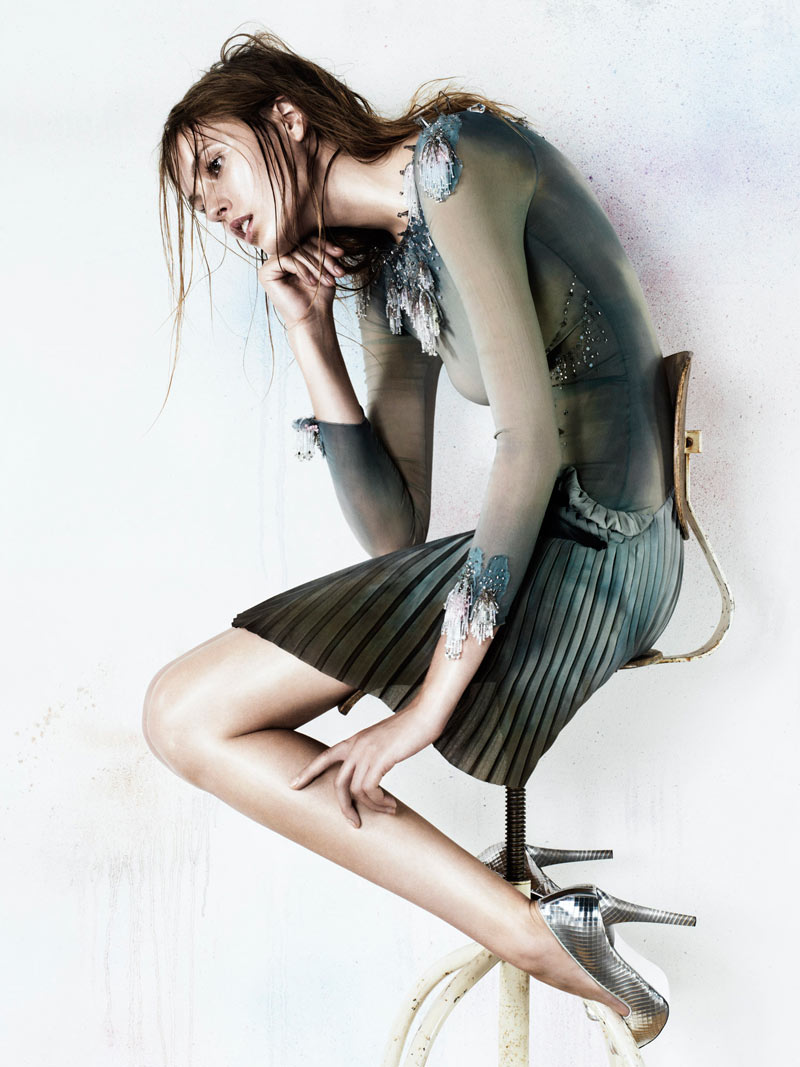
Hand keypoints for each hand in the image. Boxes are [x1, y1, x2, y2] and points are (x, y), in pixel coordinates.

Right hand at [258, 234, 345, 329]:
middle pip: (301, 244)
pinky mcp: (265, 273)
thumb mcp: (324, 267)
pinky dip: (302, 270)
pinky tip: (312, 282)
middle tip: (336, 271)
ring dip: (316, 265)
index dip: (324, 245)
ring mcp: (270, 265)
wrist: (313, 319)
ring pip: (295, 251)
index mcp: (290, 254)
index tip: (341, 254)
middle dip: (322, 257)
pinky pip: (287, 260)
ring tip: (328, 280)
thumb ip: (320, 248)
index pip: (305, 240)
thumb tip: (324, 227)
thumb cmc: (319, 297)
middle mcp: (278, 258)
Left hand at [288, 704, 441, 827]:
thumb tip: (370, 775)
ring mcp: (367, 752)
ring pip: (356, 791)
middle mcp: (356, 746)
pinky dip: (379, 802)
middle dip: (345, 807)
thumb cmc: (409, 729)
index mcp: (354, 740)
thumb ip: (371, 754)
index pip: (324, 757)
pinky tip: (391, 803)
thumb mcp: (382, 741)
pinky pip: (370, 789)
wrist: (425, 715)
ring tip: (389, 809)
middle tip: (355, 823)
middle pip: (338, 784)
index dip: (307, 772)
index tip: (293, 785)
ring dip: (373, 807)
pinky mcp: (380, 759)